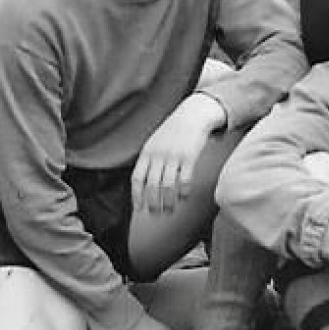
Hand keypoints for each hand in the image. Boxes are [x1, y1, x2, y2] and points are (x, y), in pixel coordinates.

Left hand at [131, 93, 225, 212]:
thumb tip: (142, 184)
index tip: (139, 208)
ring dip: (168, 201)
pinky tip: (183, 197)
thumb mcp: (154, 143)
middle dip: (152, 202)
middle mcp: (158, 155)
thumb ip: (148, 161)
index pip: (137, 178)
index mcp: (147, 152)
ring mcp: (173, 155)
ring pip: (168, 185)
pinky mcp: (189, 156)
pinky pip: (184, 178)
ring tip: (169, 210)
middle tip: (155, 214)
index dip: (136, 195)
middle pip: (152, 185)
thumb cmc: (172, 132)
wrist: (192, 115)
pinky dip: (183, 191)